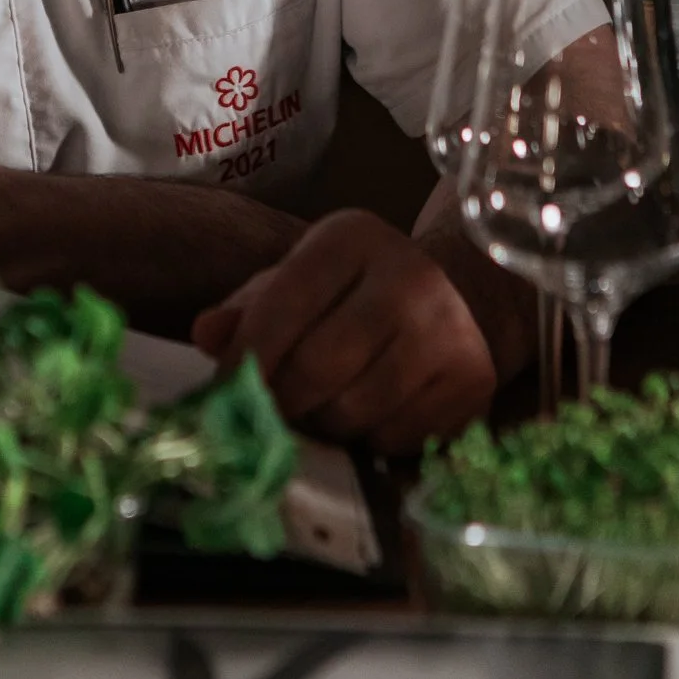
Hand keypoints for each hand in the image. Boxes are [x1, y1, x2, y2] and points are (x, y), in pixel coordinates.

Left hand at [190, 208, 496, 454]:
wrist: (459, 295)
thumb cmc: (356, 290)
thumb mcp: (300, 278)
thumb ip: (249, 306)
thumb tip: (205, 335)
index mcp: (353, 239)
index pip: (283, 305)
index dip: (245, 357)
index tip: (223, 388)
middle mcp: (410, 277)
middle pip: (318, 367)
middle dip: (280, 399)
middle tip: (266, 410)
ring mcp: (449, 332)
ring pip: (355, 411)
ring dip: (321, 423)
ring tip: (316, 407)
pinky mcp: (473, 382)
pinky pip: (395, 438)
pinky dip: (367, 439)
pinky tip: (364, 412)